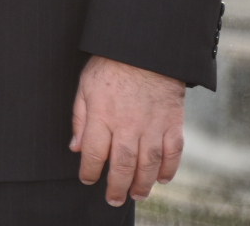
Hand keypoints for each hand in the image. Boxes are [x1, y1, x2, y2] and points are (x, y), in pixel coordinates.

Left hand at [71, 54, 185, 206]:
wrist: (145, 50)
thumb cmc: (110, 66)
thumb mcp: (85, 87)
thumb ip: (80, 119)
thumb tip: (76, 147)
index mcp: (102, 115)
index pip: (94, 153)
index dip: (90, 171)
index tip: (88, 180)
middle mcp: (127, 124)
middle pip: (122, 164)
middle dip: (116, 186)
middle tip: (113, 199)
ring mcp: (152, 125)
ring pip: (148, 163)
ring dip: (142, 184)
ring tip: (136, 195)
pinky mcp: (172, 123)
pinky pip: (173, 152)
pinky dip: (169, 168)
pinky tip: (161, 178)